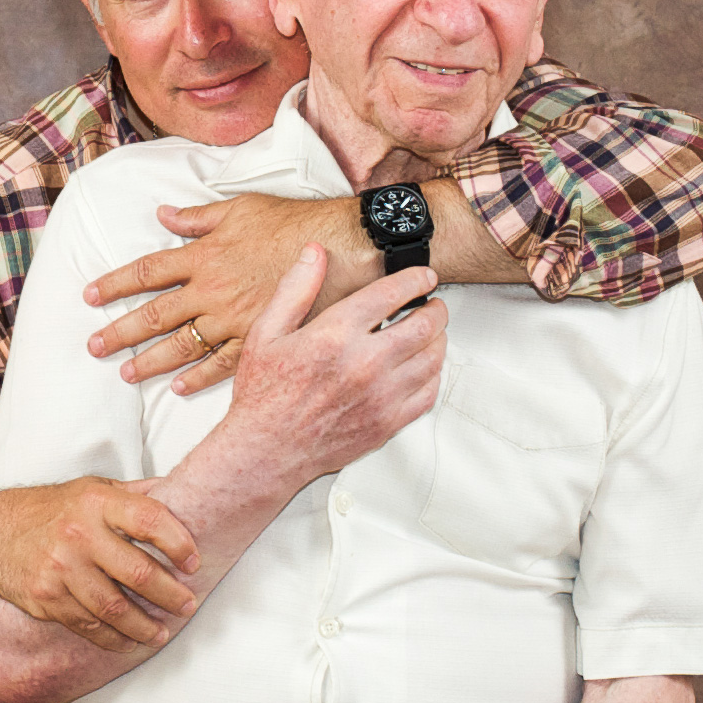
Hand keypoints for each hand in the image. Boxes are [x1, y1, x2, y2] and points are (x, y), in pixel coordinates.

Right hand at [0, 477, 199, 651]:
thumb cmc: (56, 508)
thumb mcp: (95, 488)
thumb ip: (135, 494)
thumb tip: (180, 493)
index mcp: (99, 502)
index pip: (150, 520)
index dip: (178, 542)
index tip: (194, 562)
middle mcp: (80, 534)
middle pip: (137, 571)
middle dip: (169, 593)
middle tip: (188, 605)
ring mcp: (62, 569)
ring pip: (113, 607)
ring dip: (144, 625)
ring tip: (163, 632)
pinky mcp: (48, 598)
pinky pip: (88, 625)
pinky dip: (113, 639)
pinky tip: (130, 641)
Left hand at [83, 194, 371, 393]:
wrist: (339, 246)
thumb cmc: (292, 222)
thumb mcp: (240, 208)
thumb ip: (198, 216)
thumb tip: (163, 213)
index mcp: (203, 255)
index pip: (147, 271)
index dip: (115, 283)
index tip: (89, 295)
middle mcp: (212, 290)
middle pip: (155, 315)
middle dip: (121, 331)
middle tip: (94, 346)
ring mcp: (234, 318)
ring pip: (182, 344)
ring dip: (150, 360)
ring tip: (126, 372)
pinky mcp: (260, 337)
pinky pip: (222, 364)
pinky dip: (199, 378)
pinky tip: (179, 388)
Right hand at [219, 242, 447, 488]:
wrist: (266, 450)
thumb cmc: (264, 394)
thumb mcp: (266, 331)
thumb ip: (295, 288)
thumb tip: (314, 252)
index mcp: (335, 335)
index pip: (392, 294)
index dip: (416, 279)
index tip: (424, 276)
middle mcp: (364, 364)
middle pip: (424, 325)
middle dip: (435, 308)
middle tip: (433, 303)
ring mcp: (380, 396)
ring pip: (432, 358)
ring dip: (438, 339)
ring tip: (430, 331)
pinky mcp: (388, 423)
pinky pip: (428, 392)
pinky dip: (433, 374)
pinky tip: (422, 366)